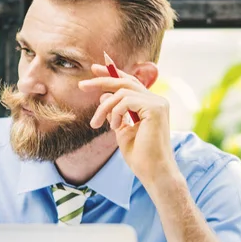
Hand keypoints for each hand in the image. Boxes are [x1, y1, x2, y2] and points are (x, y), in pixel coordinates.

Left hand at [78, 64, 181, 192]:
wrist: (153, 172)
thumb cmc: (140, 156)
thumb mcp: (122, 130)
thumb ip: (115, 112)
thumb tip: (104, 95)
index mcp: (152, 104)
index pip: (131, 83)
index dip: (113, 74)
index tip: (95, 69)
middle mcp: (157, 100)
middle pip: (125, 82)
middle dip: (102, 80)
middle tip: (82, 85)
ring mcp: (158, 103)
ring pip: (122, 92)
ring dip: (103, 107)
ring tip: (96, 124)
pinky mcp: (155, 108)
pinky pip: (126, 101)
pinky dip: (115, 113)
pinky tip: (114, 127)